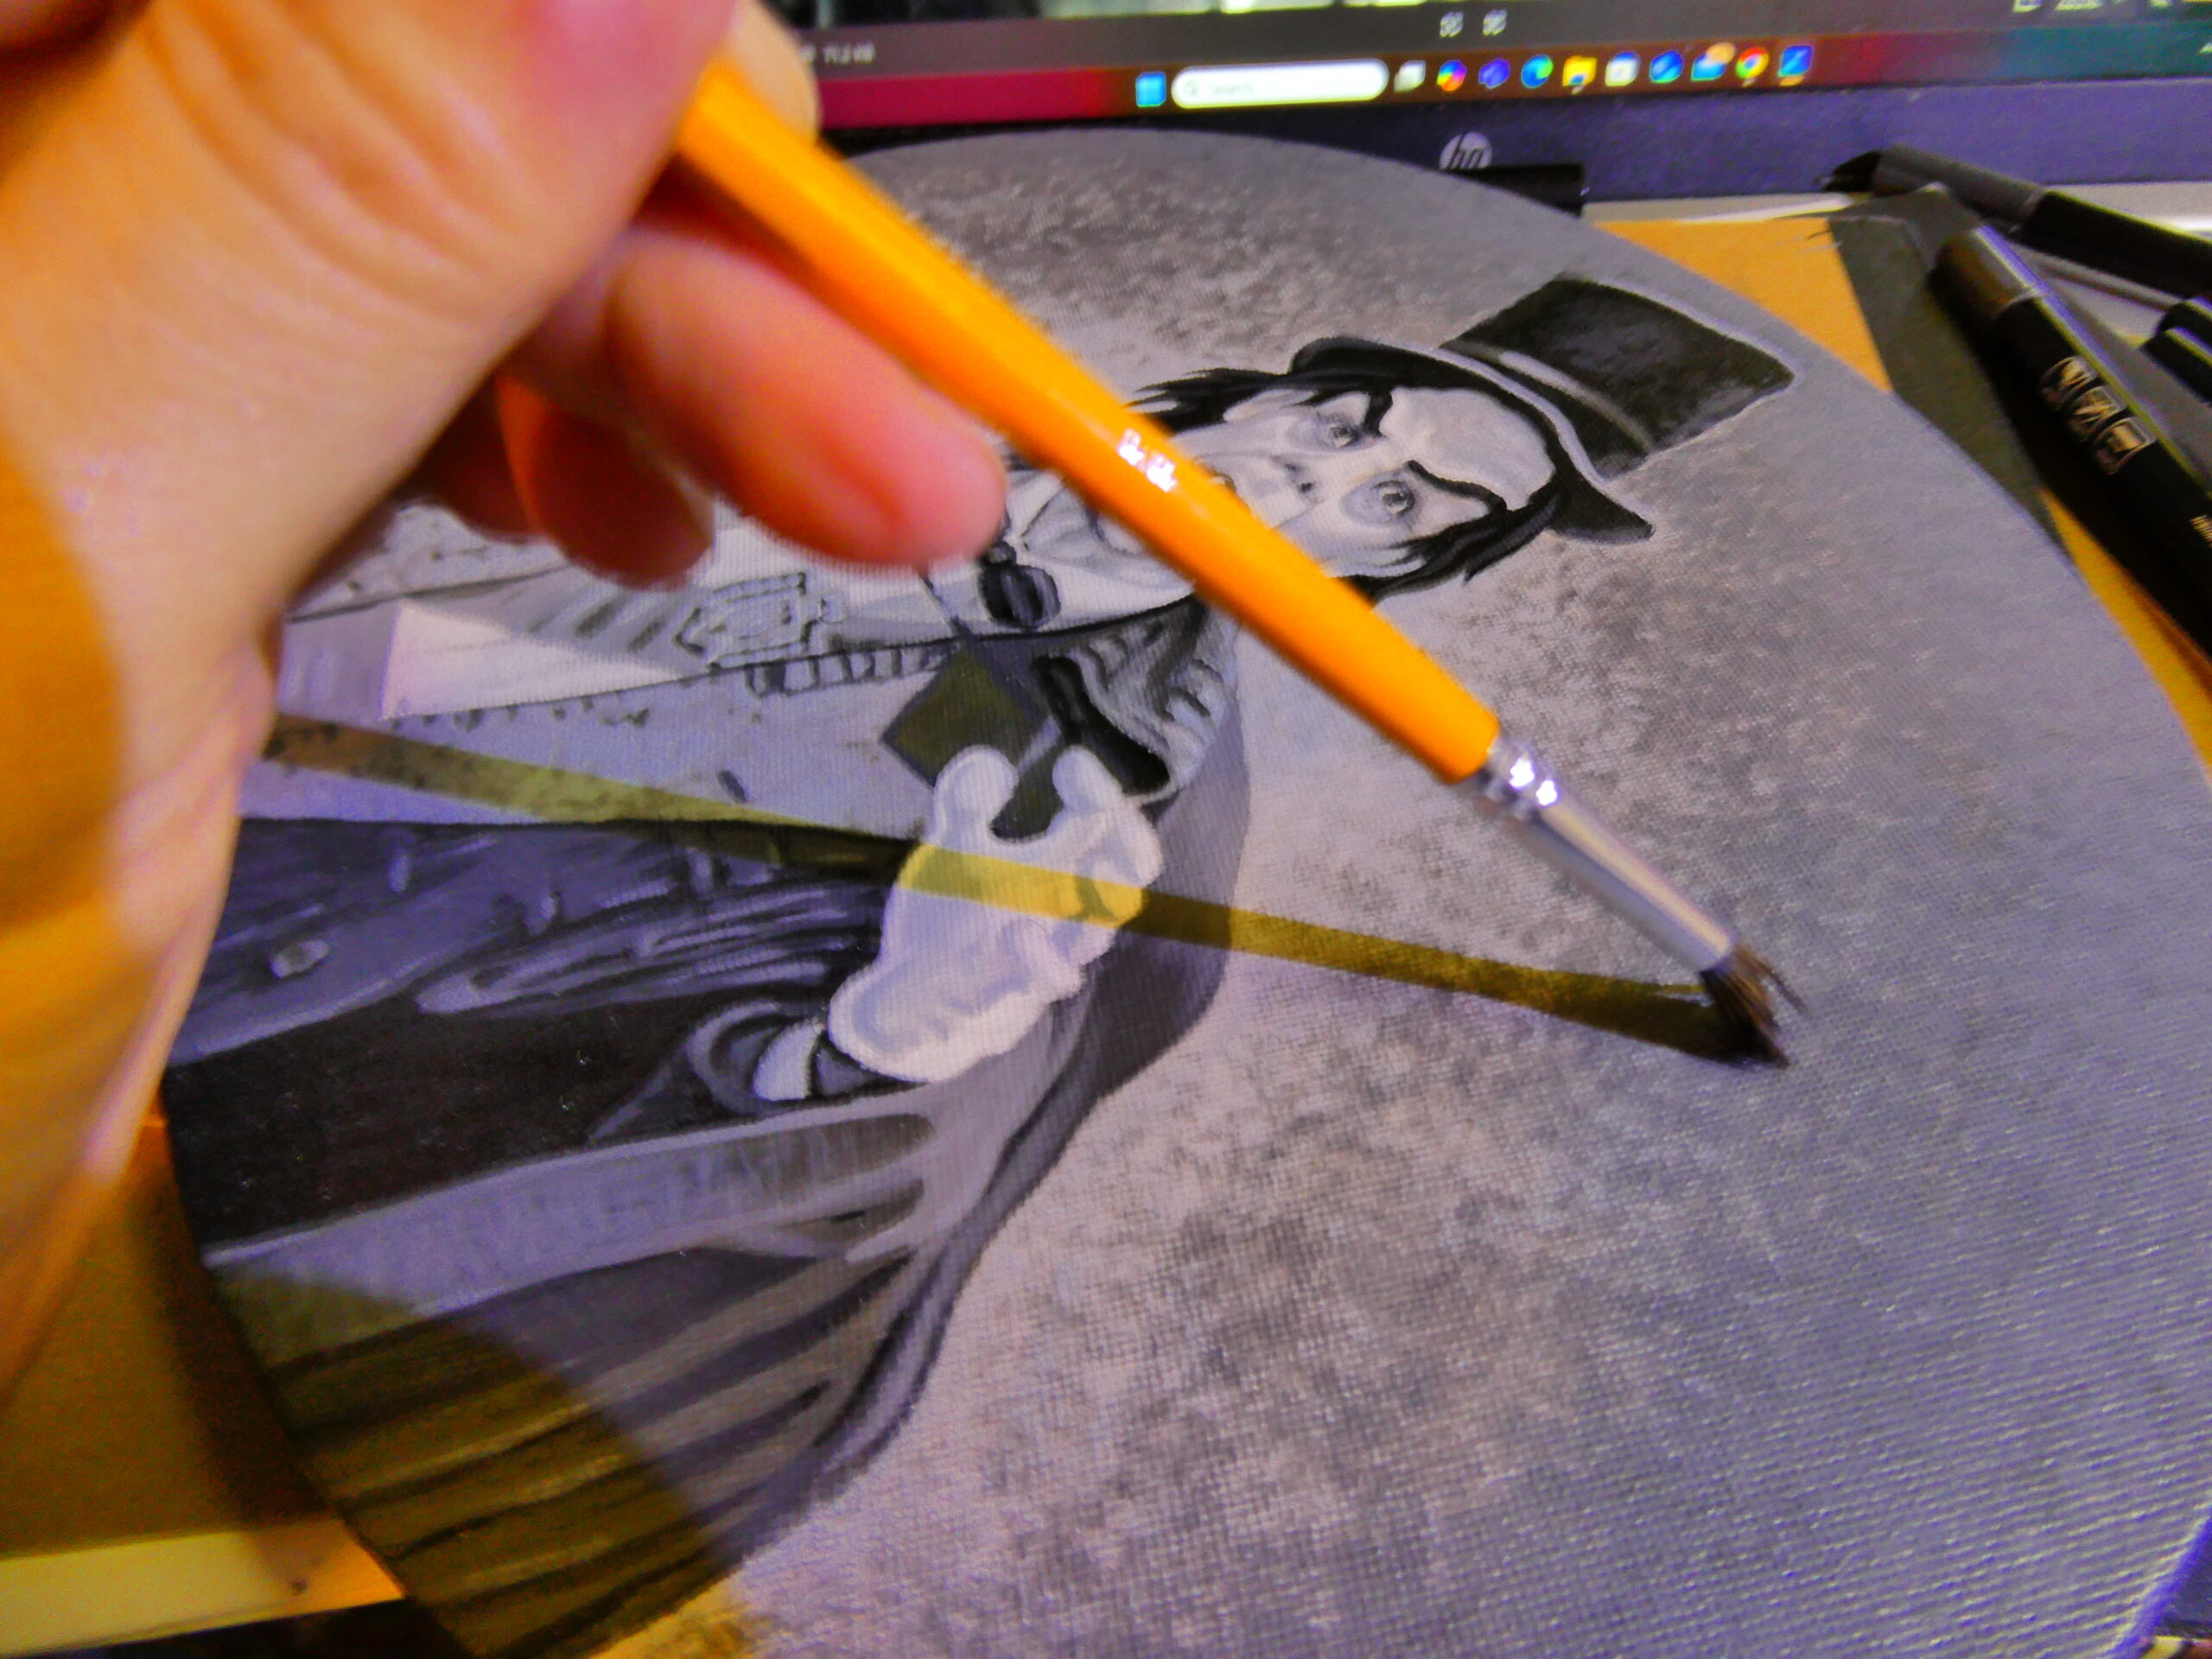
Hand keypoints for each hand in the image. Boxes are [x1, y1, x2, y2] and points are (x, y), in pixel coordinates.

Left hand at [0, 0, 1004, 1371]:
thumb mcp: (37, 590)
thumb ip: (308, 222)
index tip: (730, 96)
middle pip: (350, 41)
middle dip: (646, 191)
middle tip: (887, 363)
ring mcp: (51, 294)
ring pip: (415, 187)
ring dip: (668, 332)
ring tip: (865, 492)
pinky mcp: (144, 429)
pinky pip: (407, 342)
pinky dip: (575, 421)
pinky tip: (662, 516)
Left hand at [828, 746, 1163, 1084]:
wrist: (917, 1006)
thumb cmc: (949, 923)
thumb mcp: (951, 853)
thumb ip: (964, 800)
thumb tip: (995, 761)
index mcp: (1055, 874)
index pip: (1107, 831)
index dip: (1101, 794)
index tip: (1071, 764)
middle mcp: (1060, 917)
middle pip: (1126, 883)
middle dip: (1129, 848)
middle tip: (1105, 814)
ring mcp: (1041, 958)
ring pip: (1093, 936)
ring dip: (1098, 902)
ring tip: (1090, 865)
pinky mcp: (1009, 994)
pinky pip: (1044, 982)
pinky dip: (1041, 960)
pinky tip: (1020, 932)